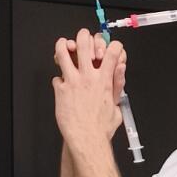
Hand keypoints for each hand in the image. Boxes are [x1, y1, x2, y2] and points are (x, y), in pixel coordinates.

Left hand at [53, 29, 125, 147]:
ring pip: (63, 54)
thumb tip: (120, 72)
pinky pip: (56, 78)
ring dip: (63, 46)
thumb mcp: (116, 107)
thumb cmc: (101, 128)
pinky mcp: (61, 90)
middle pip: (84, 44)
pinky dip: (59, 80)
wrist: (87, 139)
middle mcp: (87, 78)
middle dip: (84, 37)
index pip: (112, 53)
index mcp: (104, 81)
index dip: (114, 46)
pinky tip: (62, 85)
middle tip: (83, 37)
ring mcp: (72, 82)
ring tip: (63, 45)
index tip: (112, 47)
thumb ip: (117, 87)